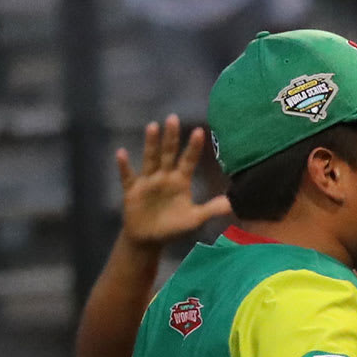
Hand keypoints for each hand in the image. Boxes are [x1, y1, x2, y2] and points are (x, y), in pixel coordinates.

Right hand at [114, 116, 230, 247]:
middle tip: (173, 118)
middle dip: (171, 137)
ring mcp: (147, 181)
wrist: (148, 238)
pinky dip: (124, 166)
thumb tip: (235, 203)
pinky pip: (127, 176)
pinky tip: (121, 153)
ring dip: (151, 144)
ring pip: (150, 159)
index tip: (200, 131)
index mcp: (180, 181)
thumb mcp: (195, 218)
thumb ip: (212, 208)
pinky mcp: (132, 190)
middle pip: (168, 153)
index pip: (188, 160)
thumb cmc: (173, 226)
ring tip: (153, 126)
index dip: (194, 147)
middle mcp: (164, 176)